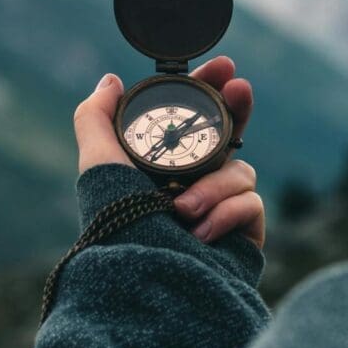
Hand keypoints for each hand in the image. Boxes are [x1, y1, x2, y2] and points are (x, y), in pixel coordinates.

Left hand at [72, 56, 264, 249]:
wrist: (146, 282)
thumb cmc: (118, 226)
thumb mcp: (97, 165)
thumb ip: (96, 117)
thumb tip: (110, 80)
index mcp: (163, 167)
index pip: (193, 119)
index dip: (210, 89)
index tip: (222, 65)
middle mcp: (193, 184)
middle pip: (229, 135)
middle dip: (237, 108)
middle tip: (240, 87)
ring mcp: (220, 209)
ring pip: (239, 170)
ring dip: (213, 185)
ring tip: (183, 210)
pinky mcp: (243, 234)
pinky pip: (251, 203)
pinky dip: (225, 213)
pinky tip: (201, 233)